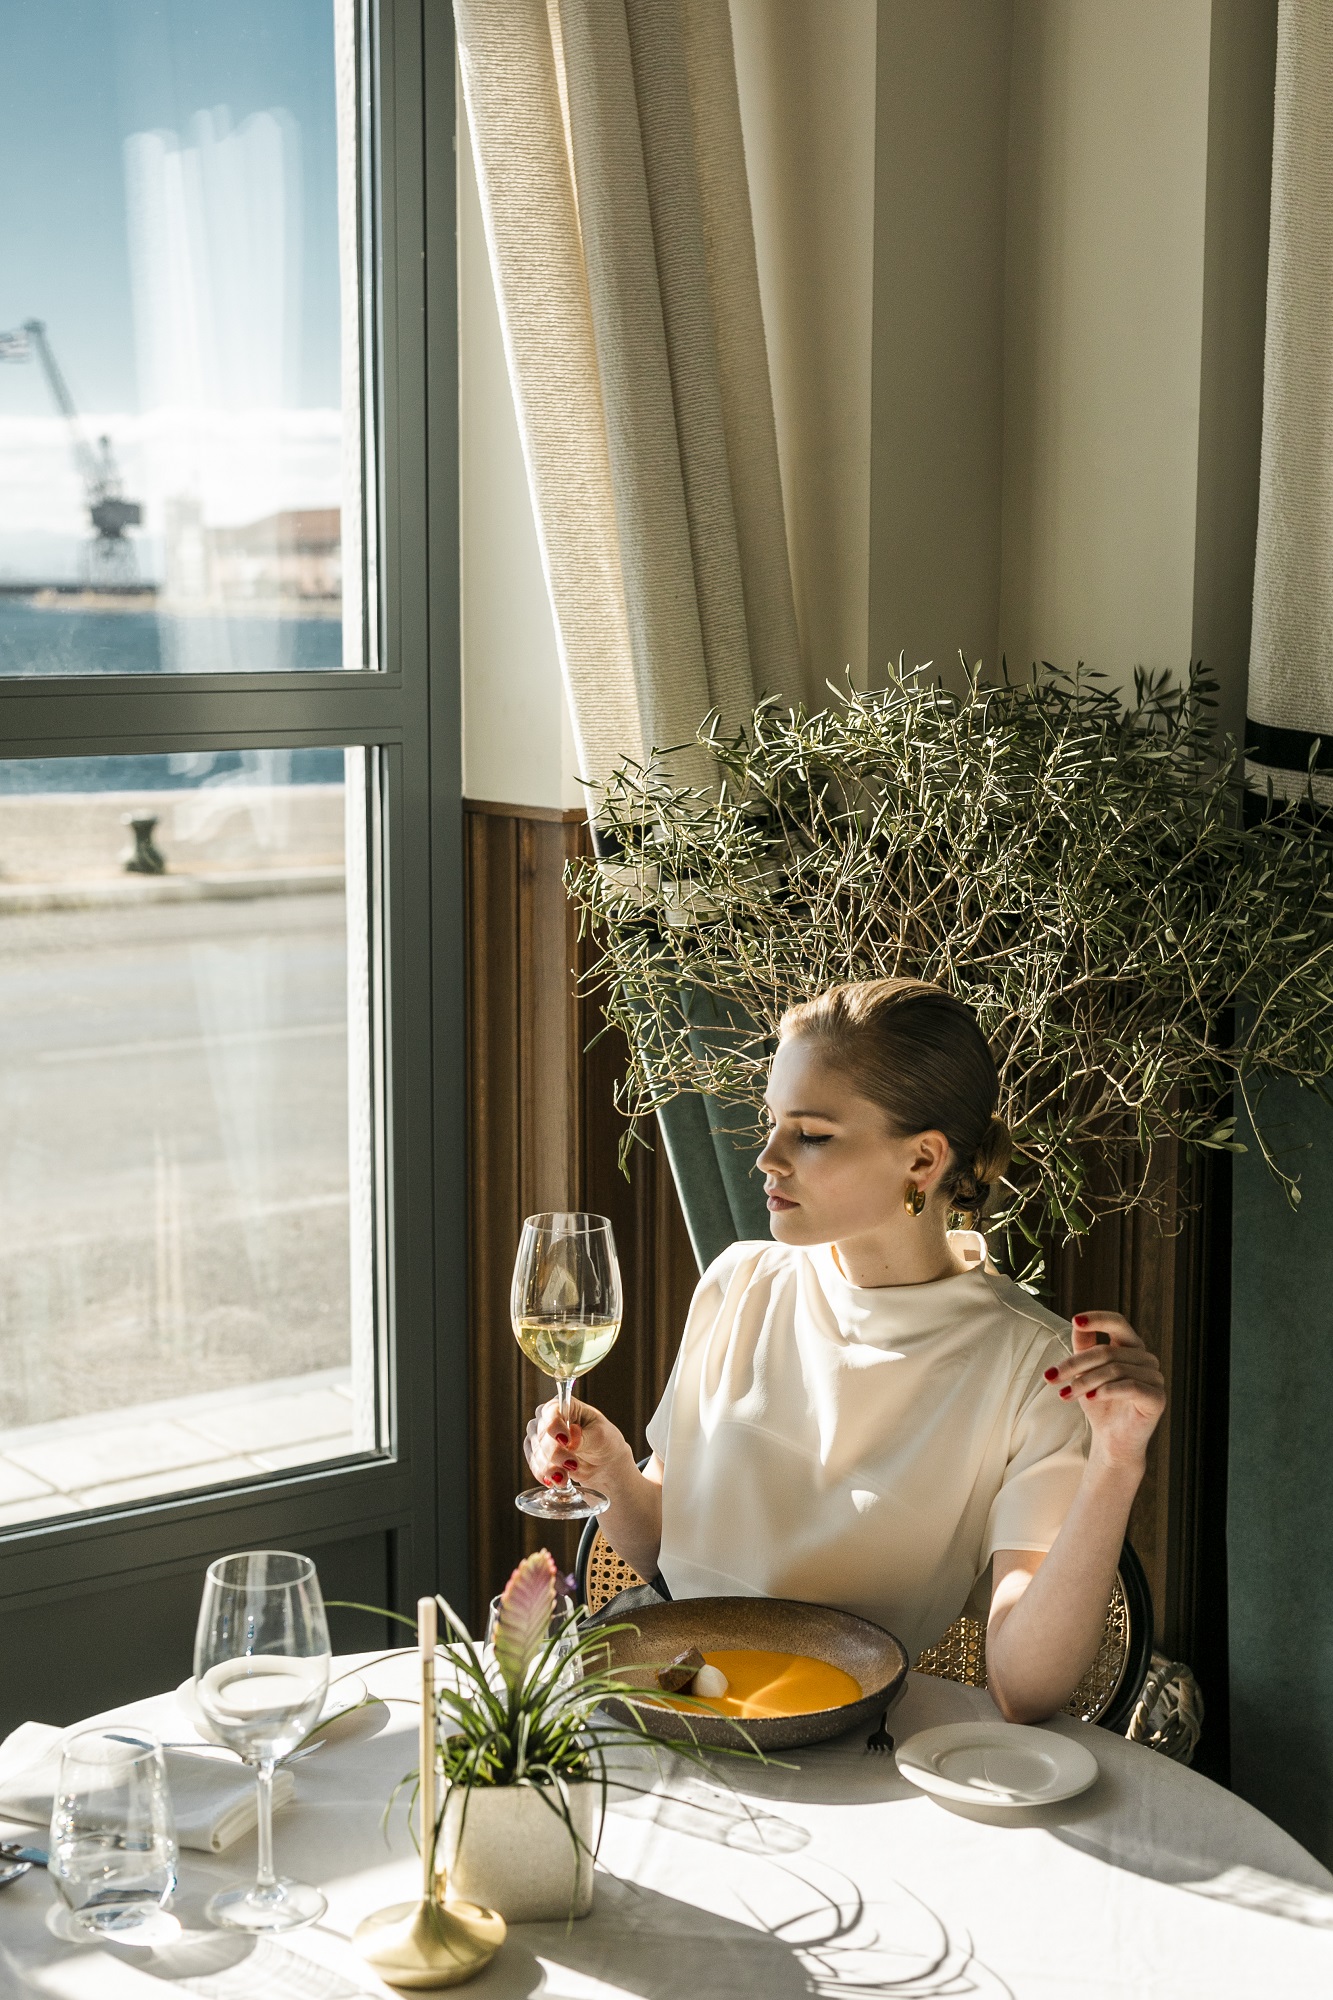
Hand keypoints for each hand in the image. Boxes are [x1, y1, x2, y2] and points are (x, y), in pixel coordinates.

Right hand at [524, 1393, 634, 1495]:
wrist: (604, 1464)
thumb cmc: (605, 1442)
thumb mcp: (600, 1436)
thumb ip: (584, 1437)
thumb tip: (572, 1440)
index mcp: (567, 1406)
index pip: (551, 1411)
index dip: (555, 1426)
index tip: (566, 1441)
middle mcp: (550, 1418)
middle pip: (541, 1433)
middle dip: (555, 1452)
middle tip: (572, 1465)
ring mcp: (542, 1437)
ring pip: (536, 1450)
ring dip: (549, 1467)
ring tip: (565, 1477)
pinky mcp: (539, 1455)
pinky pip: (534, 1464)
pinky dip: (543, 1474)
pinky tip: (555, 1480)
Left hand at [1045, 1312, 1164, 1467]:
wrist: (1111, 1440)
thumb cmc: (1098, 1402)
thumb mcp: (1085, 1371)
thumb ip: (1084, 1347)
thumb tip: (1077, 1322)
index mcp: (1131, 1347)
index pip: (1118, 1322)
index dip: (1098, 1319)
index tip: (1075, 1321)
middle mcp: (1146, 1359)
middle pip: (1107, 1351)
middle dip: (1075, 1364)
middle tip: (1051, 1378)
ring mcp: (1155, 1378)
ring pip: (1115, 1369)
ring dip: (1085, 1381)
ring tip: (1066, 1394)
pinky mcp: (1157, 1398)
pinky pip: (1130, 1387)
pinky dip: (1106, 1391)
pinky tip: (1090, 1398)